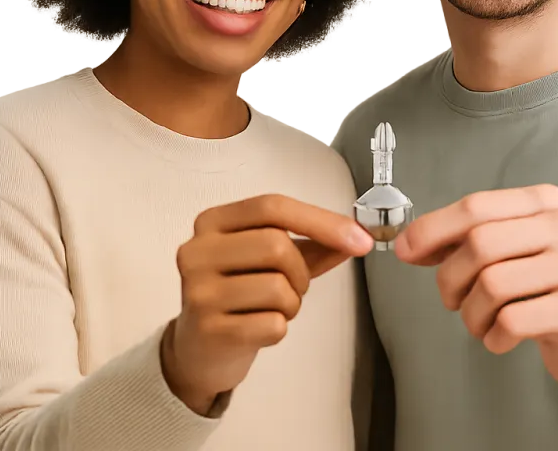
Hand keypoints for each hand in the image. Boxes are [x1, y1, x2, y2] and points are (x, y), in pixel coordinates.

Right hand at [162, 194, 373, 413]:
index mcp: (213, 222)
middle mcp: (197, 251)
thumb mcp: (270, 262)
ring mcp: (198, 291)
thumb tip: (357, 236)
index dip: (321, 221)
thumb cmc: (238, 296)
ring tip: (272, 310)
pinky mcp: (208, 330)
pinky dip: (279, 329)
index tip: (360, 238)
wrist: (197, 350)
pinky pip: (272, 325)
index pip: (272, 206)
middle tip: (293, 288)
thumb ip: (312, 245)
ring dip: (291, 303)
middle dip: (301, 272)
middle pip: (277, 245)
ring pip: (277, 287)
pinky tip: (258, 330)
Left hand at [394, 184, 557, 386]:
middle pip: (481, 243)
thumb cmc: (546, 290)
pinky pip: (513, 320)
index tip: (406, 250)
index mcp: (546, 202)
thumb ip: (463, 241)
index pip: (476, 206)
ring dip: (471, 314)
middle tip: (452, 300)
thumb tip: (408, 244)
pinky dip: (494, 336)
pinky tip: (501, 337)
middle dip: (450, 278)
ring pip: (493, 284)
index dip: (433, 229)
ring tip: (479, 322)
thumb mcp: (510, 253)